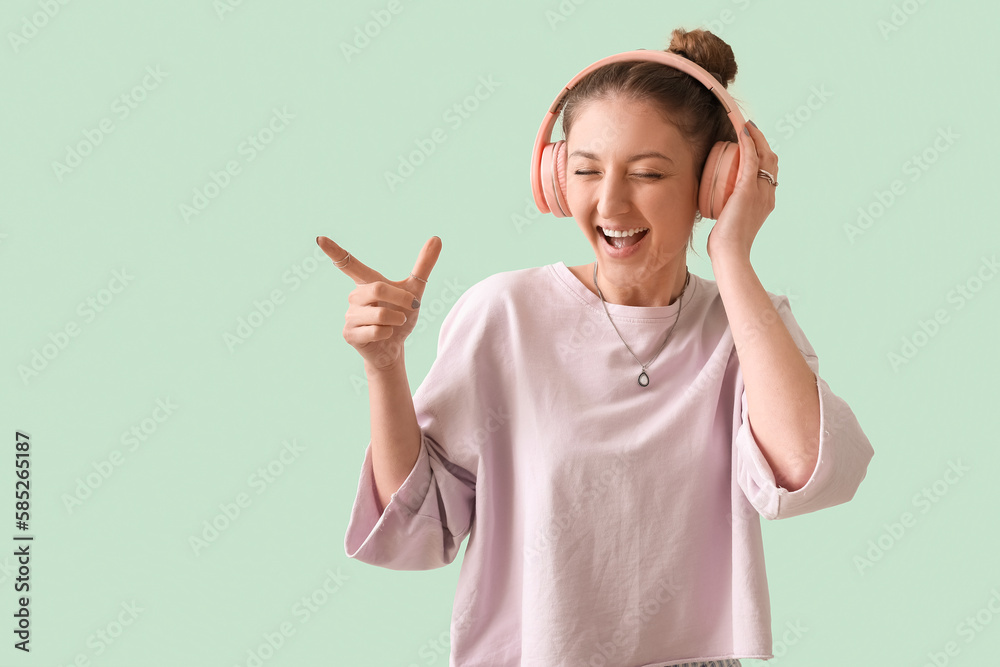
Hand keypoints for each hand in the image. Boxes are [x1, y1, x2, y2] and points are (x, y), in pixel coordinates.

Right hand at [317, 235, 441, 371]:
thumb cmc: (401, 317)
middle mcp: (355, 296)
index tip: (320, 238)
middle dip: (401, 299)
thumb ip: (423, 265)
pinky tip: (385, 335)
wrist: (395, 347)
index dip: (334, 251)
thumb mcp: (415, 290)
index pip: (348, 263)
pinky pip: (375, 331)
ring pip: (379, 314)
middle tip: (412, 306)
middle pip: (378, 289)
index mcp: (367, 283)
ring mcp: (350, 315)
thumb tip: (436, 238)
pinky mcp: (349, 334)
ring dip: (397, 320)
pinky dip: (388, 333)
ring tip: (395, 324)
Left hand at [706, 121, 777, 261]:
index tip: (752, 144)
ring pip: (763, 155)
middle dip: (762, 141)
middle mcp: (768, 193)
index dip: (763, 155)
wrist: (730, 253)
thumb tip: (716, 207)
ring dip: (756, 136)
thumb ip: (728, 211)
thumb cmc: (726, 244)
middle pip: (770, 160)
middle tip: (748, 129)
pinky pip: (750, 159)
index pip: (769, 172)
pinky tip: (741, 131)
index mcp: (767, 201)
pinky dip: (748, 142)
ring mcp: (760, 191)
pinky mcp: (747, 189)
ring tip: (745, 124)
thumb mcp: (731, 222)